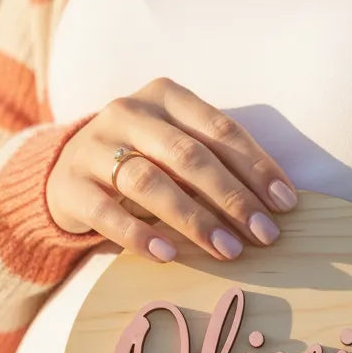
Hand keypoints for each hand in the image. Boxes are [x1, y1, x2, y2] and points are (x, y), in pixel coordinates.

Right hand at [46, 76, 298, 262]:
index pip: (220, 130)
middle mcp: (128, 112)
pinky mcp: (71, 185)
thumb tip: (275, 205)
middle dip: (232, 198)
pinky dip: (140, 235)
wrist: (66, 171)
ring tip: (227, 250)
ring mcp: (94, 147)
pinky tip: (168, 256)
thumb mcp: (177, 149)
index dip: (256, 167)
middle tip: (264, 235)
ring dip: (194, 219)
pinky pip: (107, 213)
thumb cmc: (142, 160)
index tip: (285, 204)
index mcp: (165, 97)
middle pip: (188, 156)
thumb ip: (216, 164)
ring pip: (150, 182)